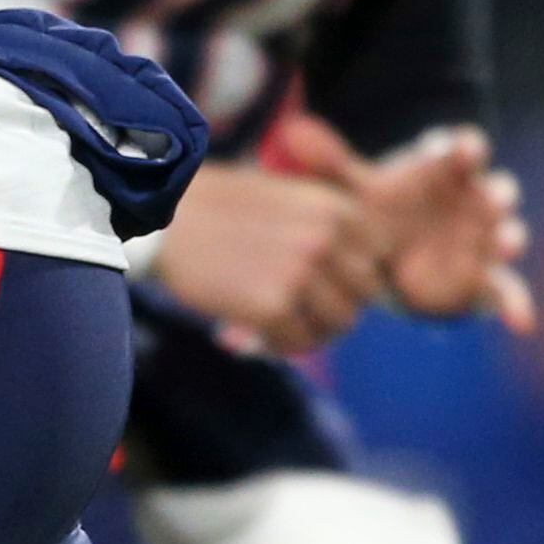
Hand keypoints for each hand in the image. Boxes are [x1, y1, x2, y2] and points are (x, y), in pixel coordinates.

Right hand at [151, 160, 396, 353]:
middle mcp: (325, 240)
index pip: (379, 254)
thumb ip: (327, 227)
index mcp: (334, 208)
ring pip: (339, 324)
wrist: (164, 218)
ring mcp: (300, 276)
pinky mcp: (270, 309)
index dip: (356, 271)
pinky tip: (257, 335)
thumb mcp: (287, 196)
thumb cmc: (220, 207)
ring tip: (282, 325)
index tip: (328, 279)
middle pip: (365, 293)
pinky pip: (300, 344)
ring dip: (314, 330)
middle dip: (338, 304)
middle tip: (303, 310)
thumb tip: (363, 272)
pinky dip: (282, 346)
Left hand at [264, 115, 536, 334]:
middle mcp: (475, 200)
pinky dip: (516, 306)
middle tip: (494, 197)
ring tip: (506, 244)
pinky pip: (506, 291)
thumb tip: (293, 131)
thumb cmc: (380, 211)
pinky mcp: (484, 278)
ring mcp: (484, 240)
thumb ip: (330, 163)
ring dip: (509, 238)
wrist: (390, 255)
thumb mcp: (355, 191)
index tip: (464, 148)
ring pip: (506, 235)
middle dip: (498, 194)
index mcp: (447, 171)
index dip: (467, 148)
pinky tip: (521, 322)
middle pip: (496, 191)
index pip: (463, 151)